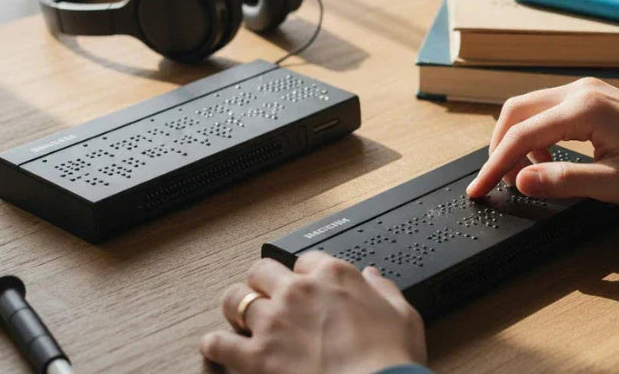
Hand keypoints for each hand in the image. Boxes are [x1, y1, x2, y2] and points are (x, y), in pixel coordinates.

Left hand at [200, 252, 425, 372]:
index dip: (302, 274)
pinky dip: (215, 345)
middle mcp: (298, 292)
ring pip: (235, 299)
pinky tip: (217, 348)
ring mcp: (274, 322)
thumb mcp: (403, 314)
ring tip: (239, 319)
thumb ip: (383, 289)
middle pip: (261, 270)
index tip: (304, 287)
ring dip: (236, 308)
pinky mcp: (256, 357)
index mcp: (333, 276)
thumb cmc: (392, 359)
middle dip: (262, 283)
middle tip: (266, 297)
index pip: (304, 260)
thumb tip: (373, 276)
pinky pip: (218, 343)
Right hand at [466, 78, 618, 207]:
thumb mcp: (614, 184)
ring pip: (529, 108)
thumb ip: (563, 181)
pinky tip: (545, 160)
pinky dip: (535, 134)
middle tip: (494, 181)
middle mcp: (579, 91)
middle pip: (516, 111)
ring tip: (522, 175)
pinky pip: (547, 110)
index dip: (495, 164)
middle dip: (499, 147)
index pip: (522, 135)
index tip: (478, 188)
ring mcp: (585, 91)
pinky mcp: (590, 98)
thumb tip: (521, 181)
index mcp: (584, 109)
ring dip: (516, 140)